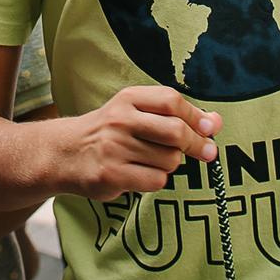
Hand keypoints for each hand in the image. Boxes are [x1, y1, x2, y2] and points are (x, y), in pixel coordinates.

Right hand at [49, 86, 219, 201]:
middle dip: (197, 144)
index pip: (172, 101)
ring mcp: (114, 148)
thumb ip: (175, 115)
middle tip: (206, 152)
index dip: (197, 116)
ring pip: (169, 160)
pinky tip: (141, 174)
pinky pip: (156, 180)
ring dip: (171, 164)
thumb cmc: (110, 132)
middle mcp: (120, 120)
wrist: (64, 153)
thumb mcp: (136, 113)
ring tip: (154, 161)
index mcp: (128, 99)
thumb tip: (215, 122)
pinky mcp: (111, 174)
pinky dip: (157, 180)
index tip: (210, 129)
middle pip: (175, 132)